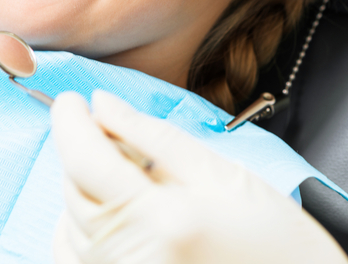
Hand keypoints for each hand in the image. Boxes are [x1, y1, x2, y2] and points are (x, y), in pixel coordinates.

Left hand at [51, 91, 347, 263]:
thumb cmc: (279, 243)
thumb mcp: (224, 174)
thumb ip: (155, 137)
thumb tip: (103, 104)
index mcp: (160, 221)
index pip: (85, 160)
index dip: (69, 122)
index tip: (71, 99)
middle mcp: (131, 259)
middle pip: (73, 191)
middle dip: (81, 151)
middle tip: (111, 129)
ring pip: (69, 225)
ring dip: (83, 188)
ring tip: (126, 173)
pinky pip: (77, 258)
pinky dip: (83, 227)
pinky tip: (114, 210)